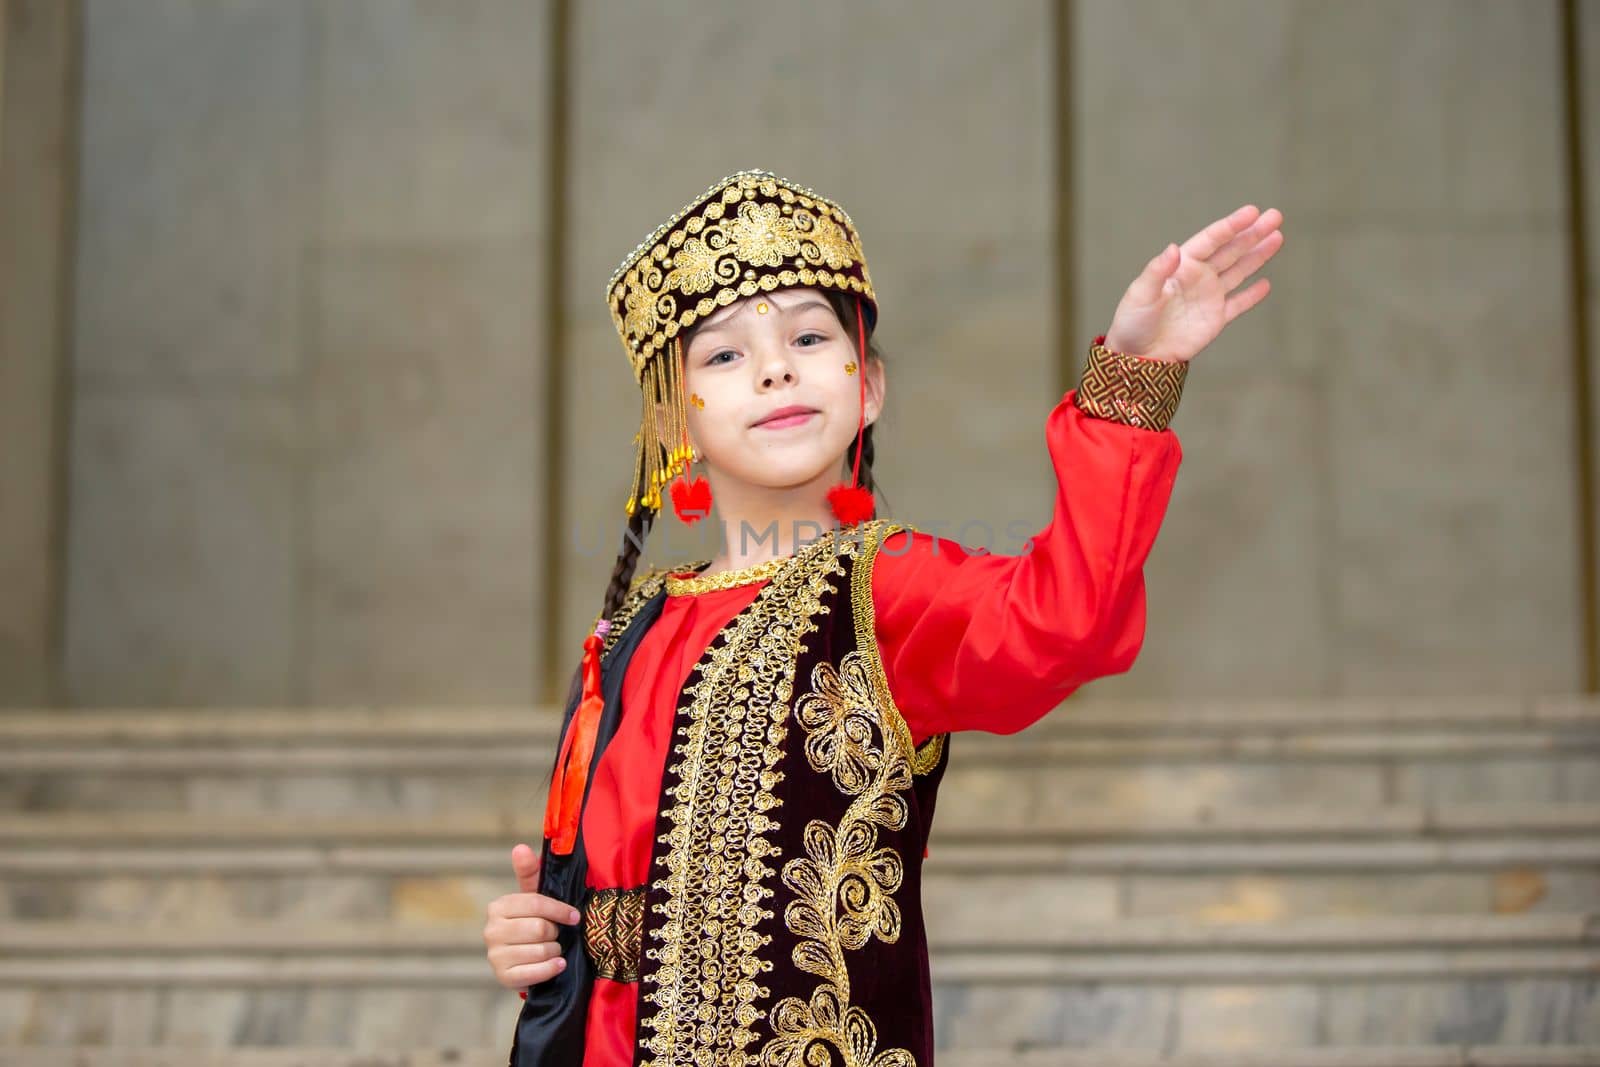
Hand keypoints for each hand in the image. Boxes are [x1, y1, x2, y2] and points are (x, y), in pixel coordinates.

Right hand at [483, 843, 580, 993]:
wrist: (525, 959)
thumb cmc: (532, 922)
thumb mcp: (533, 897)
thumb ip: (530, 872)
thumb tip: (520, 847)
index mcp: (498, 907)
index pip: (536, 903)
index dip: (560, 910)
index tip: (574, 916)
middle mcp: (491, 930)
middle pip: (540, 928)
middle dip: (555, 932)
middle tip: (557, 934)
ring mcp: (495, 956)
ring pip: (540, 950)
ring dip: (555, 950)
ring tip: (553, 949)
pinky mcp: (503, 977)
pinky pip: (535, 973)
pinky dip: (551, 969)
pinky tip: (557, 964)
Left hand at [1103, 205, 1284, 363]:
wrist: (1137, 357)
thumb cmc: (1132, 322)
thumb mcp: (1140, 294)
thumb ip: (1157, 272)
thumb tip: (1173, 249)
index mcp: (1181, 266)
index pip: (1211, 240)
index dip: (1231, 225)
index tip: (1253, 212)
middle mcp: (1198, 277)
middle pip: (1231, 250)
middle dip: (1253, 233)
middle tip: (1275, 216)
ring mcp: (1209, 297)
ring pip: (1239, 271)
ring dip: (1258, 255)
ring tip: (1278, 237)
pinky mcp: (1215, 319)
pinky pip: (1238, 304)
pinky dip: (1252, 295)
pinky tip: (1266, 283)